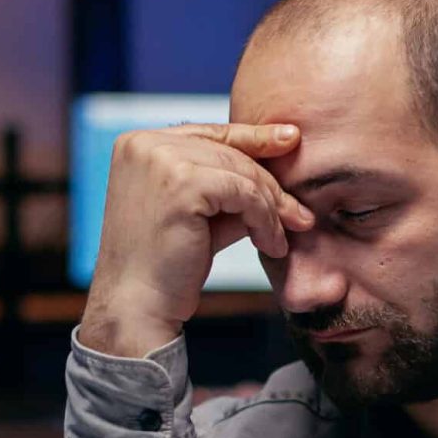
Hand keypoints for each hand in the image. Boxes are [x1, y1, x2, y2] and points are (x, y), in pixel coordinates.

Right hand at [79, 122, 314, 356]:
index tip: (291, 139)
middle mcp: (145, 143)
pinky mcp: (182, 182)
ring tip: (283, 238)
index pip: (208, 133)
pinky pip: (244, 194)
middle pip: (229, 152)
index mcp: (139, 143)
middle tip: (300, 216)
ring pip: (241, 173)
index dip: (252, 137)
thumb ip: (229, 190)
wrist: (138, 304)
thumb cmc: (166, 267)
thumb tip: (278, 178)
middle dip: (270, 185)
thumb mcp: (200, 215)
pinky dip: (265, 220)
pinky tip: (271, 245)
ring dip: (271, 208)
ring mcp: (161, 159)